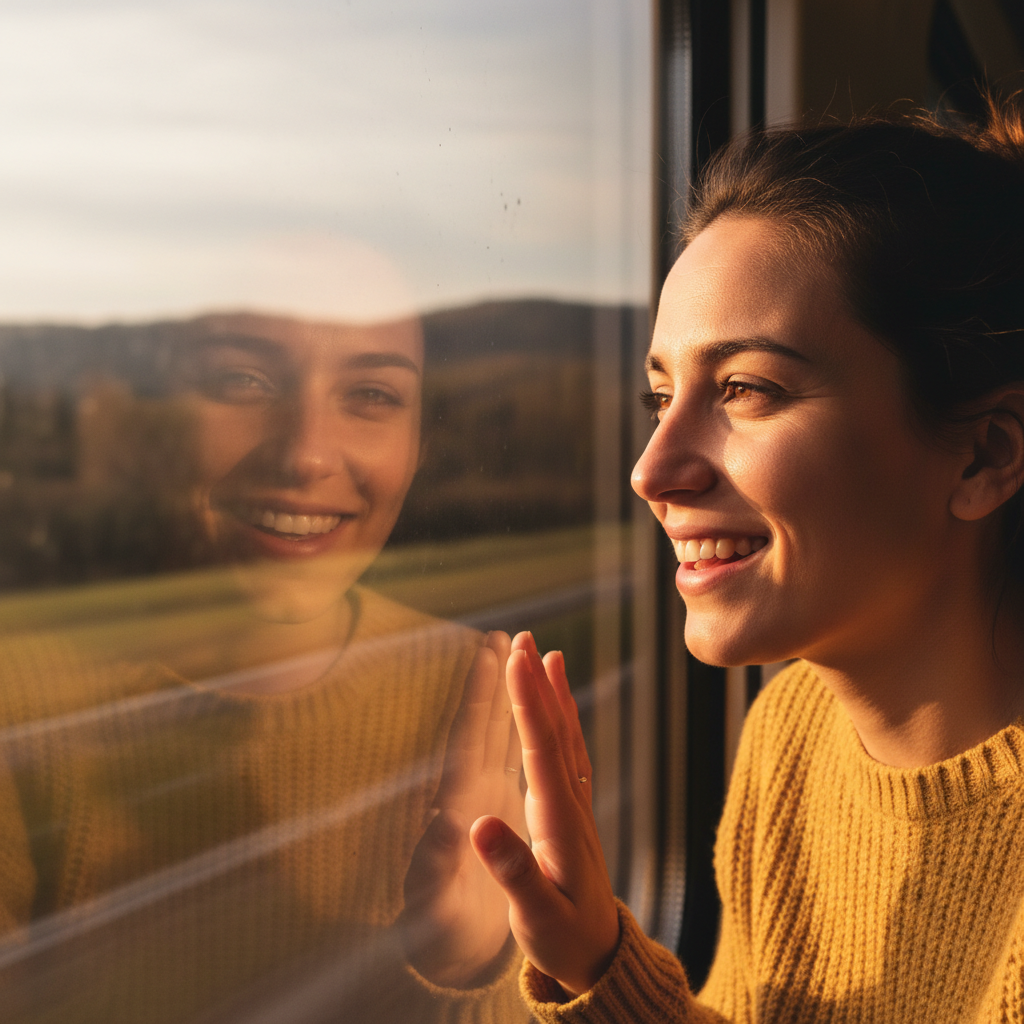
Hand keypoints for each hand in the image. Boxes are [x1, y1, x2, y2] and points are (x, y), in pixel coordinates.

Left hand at [400, 631, 526, 986]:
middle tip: (506, 634)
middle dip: (494, 681)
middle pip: (483, 725)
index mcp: (458, 807)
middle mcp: (469, 793)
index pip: (469, 738)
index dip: (481, 695)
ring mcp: (484, 800)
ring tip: (523, 658)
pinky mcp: (499, 812)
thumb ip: (440, 867)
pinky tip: (541, 715)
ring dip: (512, 697)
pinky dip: (529, 731)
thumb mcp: (439, 909)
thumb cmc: (442, 936)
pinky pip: (518, 760)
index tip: (491, 654)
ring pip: (502, 736)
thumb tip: (453, 826)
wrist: (446, 954)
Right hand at [469, 632, 619, 997]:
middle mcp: (571, 803)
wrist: (600, 954)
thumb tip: (477, 825)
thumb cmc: (563, 938)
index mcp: (558, 821)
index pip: (542, 749)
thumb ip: (511, 871)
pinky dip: (564, 719)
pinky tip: (561, 703)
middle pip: (555, 731)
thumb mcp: (535, 915)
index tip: (516, 661)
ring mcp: (576, 804)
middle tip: (523, 639)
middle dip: (538, 683)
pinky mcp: (574, 810)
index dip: (529, 703)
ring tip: (547, 654)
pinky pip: (571, 752)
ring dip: (554, 693)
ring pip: (566, 737)